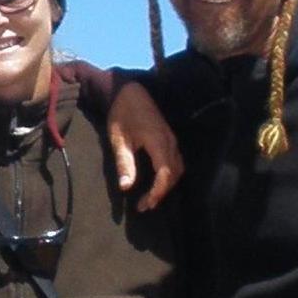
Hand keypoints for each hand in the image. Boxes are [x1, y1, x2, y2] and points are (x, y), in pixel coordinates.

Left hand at [107, 80, 182, 209]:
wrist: (129, 92)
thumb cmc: (122, 114)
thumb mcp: (119, 140)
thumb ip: (124, 163)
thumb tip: (125, 187)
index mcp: (158, 142)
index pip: (165, 174)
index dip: (158, 192)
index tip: (145, 204)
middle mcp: (170, 142)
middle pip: (174, 174)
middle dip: (161, 193)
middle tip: (144, 206)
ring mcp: (172, 139)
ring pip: (178, 168)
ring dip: (167, 185)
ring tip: (150, 198)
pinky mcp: (170, 138)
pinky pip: (176, 161)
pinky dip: (169, 176)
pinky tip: (156, 182)